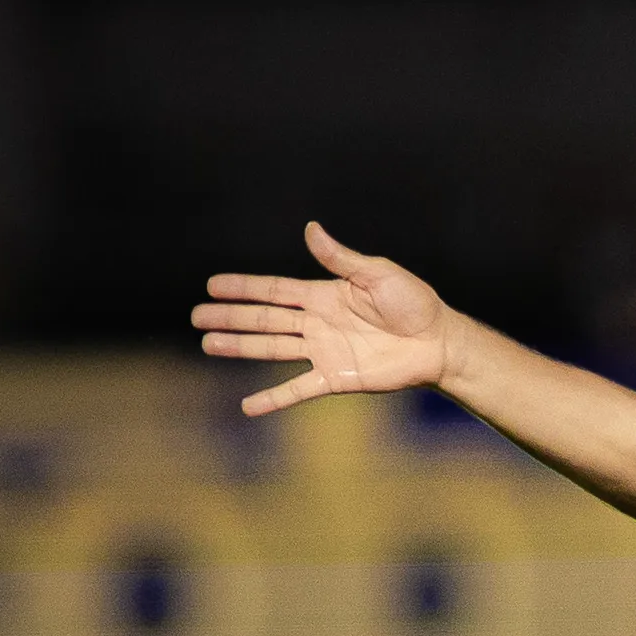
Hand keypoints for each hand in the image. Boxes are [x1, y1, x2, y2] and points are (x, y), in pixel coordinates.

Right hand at [192, 224, 460, 417]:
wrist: (439, 342)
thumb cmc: (414, 303)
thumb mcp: (378, 274)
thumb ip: (341, 258)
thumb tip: (311, 228)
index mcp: (325, 295)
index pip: (275, 290)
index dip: (244, 288)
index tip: (212, 285)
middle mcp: (318, 323)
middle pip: (265, 319)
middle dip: (230, 317)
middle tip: (196, 317)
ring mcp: (324, 351)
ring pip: (272, 349)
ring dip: (240, 347)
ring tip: (208, 345)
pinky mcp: (335, 378)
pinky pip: (297, 389)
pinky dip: (273, 399)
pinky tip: (248, 407)